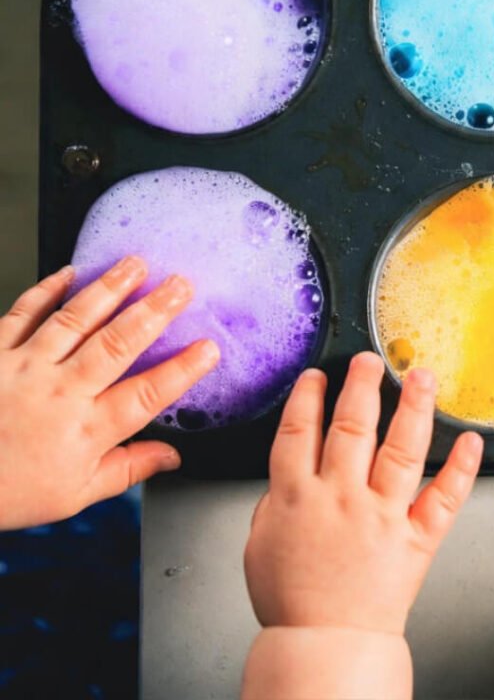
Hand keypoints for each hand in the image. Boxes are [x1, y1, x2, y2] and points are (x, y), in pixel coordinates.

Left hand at [0, 257, 219, 529]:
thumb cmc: (8, 491)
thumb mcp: (74, 494)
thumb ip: (128, 469)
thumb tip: (171, 457)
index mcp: (85, 431)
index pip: (145, 397)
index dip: (182, 371)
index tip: (209, 349)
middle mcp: (58, 394)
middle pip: (116, 345)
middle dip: (154, 311)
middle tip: (181, 285)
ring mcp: (24, 369)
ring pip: (75, 320)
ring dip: (109, 288)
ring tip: (137, 264)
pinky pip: (23, 313)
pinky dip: (47, 289)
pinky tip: (71, 272)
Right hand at [244, 352, 483, 634]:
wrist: (325, 646)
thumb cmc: (292, 600)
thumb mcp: (260, 545)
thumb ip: (273, 501)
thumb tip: (287, 472)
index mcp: (297, 498)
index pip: (299, 431)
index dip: (308, 397)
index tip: (319, 375)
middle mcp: (342, 498)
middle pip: (352, 427)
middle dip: (362, 386)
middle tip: (370, 360)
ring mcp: (382, 516)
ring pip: (401, 450)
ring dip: (413, 408)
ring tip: (421, 376)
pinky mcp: (416, 538)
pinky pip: (444, 499)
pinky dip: (461, 469)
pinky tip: (471, 442)